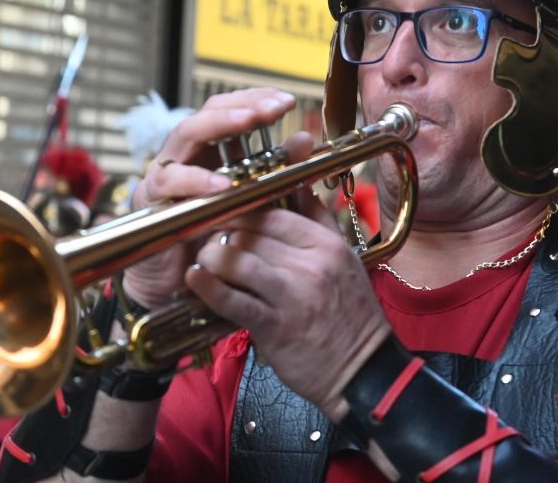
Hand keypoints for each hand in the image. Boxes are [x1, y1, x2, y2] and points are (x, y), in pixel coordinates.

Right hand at [122, 88, 296, 306]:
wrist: (179, 282)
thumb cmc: (213, 239)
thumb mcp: (251, 202)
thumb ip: (274, 170)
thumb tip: (303, 139)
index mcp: (210, 152)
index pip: (230, 110)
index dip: (255, 100)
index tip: (285, 101)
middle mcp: (187, 155)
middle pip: (208, 113)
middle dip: (242, 106)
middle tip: (274, 107)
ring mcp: (166, 172)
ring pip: (186, 133)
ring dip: (220, 126)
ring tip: (250, 122)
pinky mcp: (151, 197)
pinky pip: (171, 180)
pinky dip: (197, 179)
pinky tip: (222, 183)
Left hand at [185, 189, 390, 418]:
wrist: (364, 371)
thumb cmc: (351, 315)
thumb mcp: (346, 261)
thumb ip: (320, 223)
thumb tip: (300, 188)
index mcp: (327, 246)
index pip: (274, 215)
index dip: (243, 213)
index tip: (225, 215)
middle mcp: (311, 265)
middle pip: (252, 235)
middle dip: (223, 233)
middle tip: (206, 237)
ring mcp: (293, 296)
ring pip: (238, 261)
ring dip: (212, 256)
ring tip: (202, 258)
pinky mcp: (275, 327)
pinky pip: (233, 301)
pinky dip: (209, 288)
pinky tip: (194, 279)